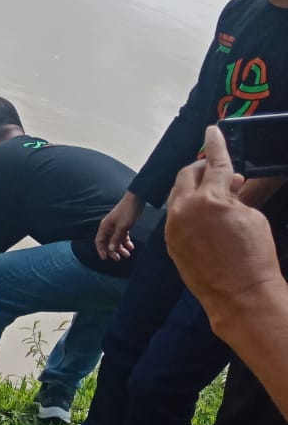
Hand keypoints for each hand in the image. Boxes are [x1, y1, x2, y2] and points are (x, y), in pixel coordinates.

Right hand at [94, 193, 143, 260]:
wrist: (136, 200)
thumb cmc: (127, 212)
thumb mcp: (122, 227)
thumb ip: (116, 238)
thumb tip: (111, 250)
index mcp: (105, 227)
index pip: (99, 241)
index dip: (101, 250)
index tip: (105, 258)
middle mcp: (109, 228)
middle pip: (108, 243)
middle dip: (113, 251)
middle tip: (119, 258)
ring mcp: (116, 227)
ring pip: (116, 241)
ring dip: (121, 248)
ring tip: (128, 254)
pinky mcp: (123, 226)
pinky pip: (122, 237)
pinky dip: (126, 242)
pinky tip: (131, 246)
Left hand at [167, 126, 281, 324]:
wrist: (240, 294)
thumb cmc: (254, 256)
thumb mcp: (252, 218)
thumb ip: (236, 196)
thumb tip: (230, 185)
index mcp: (210, 199)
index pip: (215, 163)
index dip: (216, 145)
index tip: (212, 130)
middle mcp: (185, 209)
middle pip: (188, 175)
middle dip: (203, 169)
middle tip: (221, 173)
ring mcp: (173, 226)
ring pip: (179, 194)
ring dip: (195, 189)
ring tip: (217, 197)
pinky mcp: (170, 241)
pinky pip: (177, 215)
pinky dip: (189, 209)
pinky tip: (205, 216)